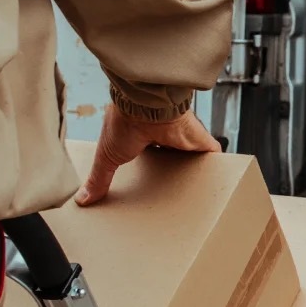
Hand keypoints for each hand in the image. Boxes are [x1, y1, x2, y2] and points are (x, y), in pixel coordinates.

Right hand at [75, 104, 220, 206]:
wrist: (145, 107)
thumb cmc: (123, 123)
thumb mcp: (108, 157)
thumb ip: (99, 178)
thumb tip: (83, 199)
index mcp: (144, 136)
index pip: (150, 153)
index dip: (152, 167)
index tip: (152, 183)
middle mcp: (167, 136)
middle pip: (174, 156)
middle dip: (177, 171)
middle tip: (178, 191)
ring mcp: (185, 137)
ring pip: (195, 156)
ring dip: (198, 169)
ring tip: (200, 191)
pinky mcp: (200, 140)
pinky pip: (214, 154)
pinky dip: (220, 165)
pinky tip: (223, 179)